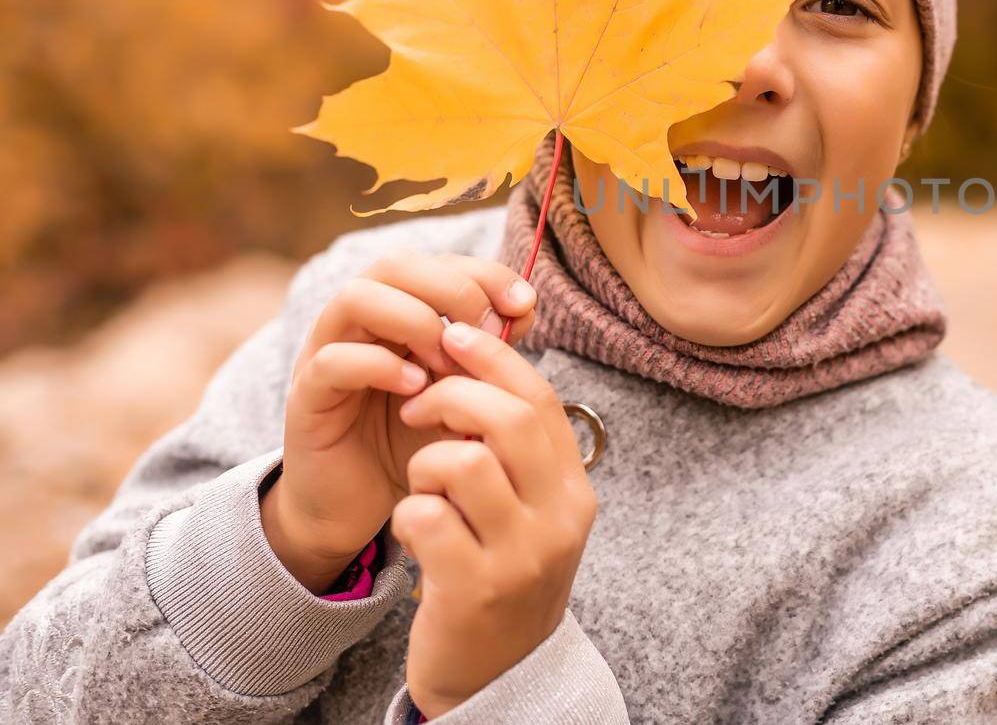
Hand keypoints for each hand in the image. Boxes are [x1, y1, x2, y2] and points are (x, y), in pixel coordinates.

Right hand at [262, 250, 538, 593]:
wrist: (365, 508)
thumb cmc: (421, 442)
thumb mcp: (466, 393)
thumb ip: (490, 352)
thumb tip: (523, 309)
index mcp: (399, 312)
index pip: (437, 262)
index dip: (484, 273)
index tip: (524, 305)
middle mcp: (358, 323)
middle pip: (394, 264)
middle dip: (450, 287)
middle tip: (484, 331)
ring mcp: (326, 354)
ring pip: (356, 297)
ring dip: (413, 321)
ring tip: (446, 363)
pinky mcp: (306, 397)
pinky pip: (332, 360)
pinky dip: (379, 366)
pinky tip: (416, 389)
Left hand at [392, 318, 597, 718]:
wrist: (495, 678)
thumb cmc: (500, 575)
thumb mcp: (528, 512)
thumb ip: (517, 450)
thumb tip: (479, 356)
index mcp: (574, 492)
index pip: (539, 399)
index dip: (492, 356)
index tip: (450, 334)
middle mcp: (559, 520)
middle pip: (505, 418)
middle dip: (448, 397)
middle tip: (416, 410)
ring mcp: (520, 557)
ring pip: (461, 462)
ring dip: (424, 463)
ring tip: (424, 488)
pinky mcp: (474, 590)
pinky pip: (424, 517)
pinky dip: (407, 514)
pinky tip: (414, 532)